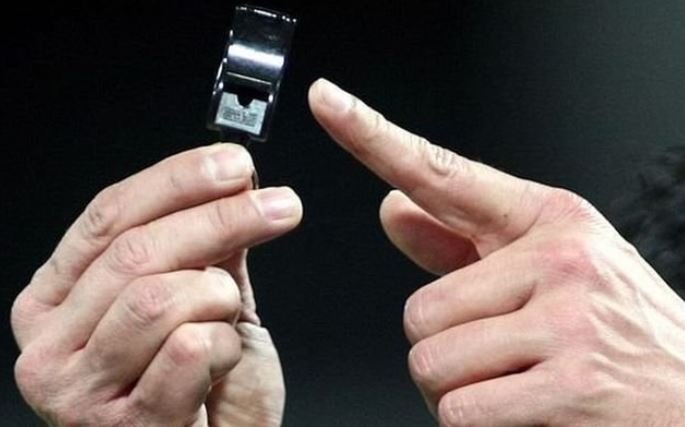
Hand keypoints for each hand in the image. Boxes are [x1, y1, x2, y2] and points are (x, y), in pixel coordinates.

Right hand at [11, 144, 301, 425]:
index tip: (235, 164)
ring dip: (217, 298)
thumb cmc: (205, 390)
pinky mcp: (121, 426)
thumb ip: (206, 248)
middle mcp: (50, 345)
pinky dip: (225, 347)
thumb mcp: (201, 303)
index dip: (177, 181)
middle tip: (279, 205)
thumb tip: (233, 181)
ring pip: (157, 298)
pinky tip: (220, 366)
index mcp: (56, 301)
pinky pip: (188, 349)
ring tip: (229, 317)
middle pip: (134, 252)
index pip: (108, 217)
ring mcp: (76, 391)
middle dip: (219, 218)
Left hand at [309, 78, 684, 425]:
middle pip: (417, 313)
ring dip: (456, 391)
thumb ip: (460, 242)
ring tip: (514, 384)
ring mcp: (568, 321)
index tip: (328, 102)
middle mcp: (559, 259)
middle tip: (497, 356)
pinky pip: (461, 411)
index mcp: (547, 221)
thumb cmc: (617, 330)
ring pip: (432, 363)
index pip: (442, 173)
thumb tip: (393, 207)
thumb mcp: (550, 270)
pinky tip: (525, 411)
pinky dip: (476, 424)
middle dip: (442, 348)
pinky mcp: (571, 386)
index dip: (372, 135)